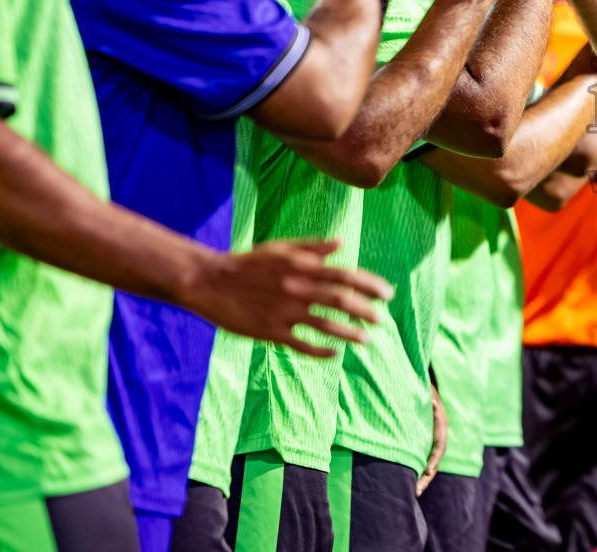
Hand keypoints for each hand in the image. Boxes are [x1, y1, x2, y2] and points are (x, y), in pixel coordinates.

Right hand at [181, 240, 392, 357]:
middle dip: (366, 310)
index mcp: (302, 266)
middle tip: (383, 319)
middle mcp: (297, 288)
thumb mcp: (281, 248)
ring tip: (368, 339)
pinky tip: (335, 353)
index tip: (387, 293)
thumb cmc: (248, 263)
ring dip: (350, 333)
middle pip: (341, 300)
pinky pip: (301, 344)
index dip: (370, 285)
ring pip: (326, 325)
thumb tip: (341, 243)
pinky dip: (321, 350)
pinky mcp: (270, 331)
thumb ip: (312, 247)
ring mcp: (284, 311)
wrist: (209, 280)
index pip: (345, 275)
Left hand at [417, 381, 447, 496]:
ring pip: (428, 463)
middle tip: (416, 492)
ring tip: (412, 492)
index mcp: (441, 428)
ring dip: (421, 478)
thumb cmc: (426, 391)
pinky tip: (407, 480)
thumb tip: (433, 403)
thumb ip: (432, 401)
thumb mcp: (429, 395)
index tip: (427, 473)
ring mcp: (431, 441)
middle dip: (426, 478)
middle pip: (434, 461)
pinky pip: (422, 460)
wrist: (425, 388)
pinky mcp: (423, 444)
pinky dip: (417, 471)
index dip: (434, 461)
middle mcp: (438, 437)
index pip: (440, 448)